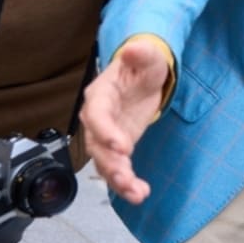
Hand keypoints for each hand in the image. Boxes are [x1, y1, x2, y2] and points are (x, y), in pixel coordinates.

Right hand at [80, 36, 171, 203]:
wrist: (143, 76)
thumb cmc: (141, 65)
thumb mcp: (147, 56)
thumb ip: (142, 54)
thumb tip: (135, 48)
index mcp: (100, 95)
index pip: (96, 114)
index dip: (105, 131)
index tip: (121, 146)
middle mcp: (97, 118)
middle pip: (96, 145)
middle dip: (110, 163)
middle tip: (125, 175)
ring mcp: (106, 135)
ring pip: (104, 162)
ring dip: (118, 180)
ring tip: (136, 193)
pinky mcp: (117, 147)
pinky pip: (117, 168)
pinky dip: (126, 183)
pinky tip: (139, 194)